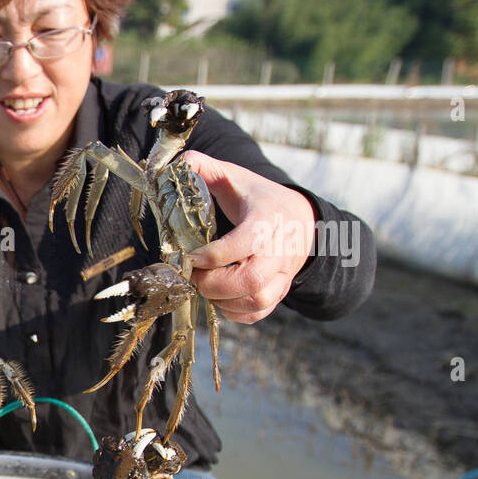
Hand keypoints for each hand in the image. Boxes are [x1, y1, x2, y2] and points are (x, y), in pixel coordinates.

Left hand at [181, 150, 315, 324]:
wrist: (301, 219)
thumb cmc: (258, 198)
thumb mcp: (234, 177)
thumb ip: (204, 168)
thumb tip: (176, 165)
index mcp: (267, 219)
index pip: (246, 243)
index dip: (213, 256)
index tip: (189, 257)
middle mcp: (281, 250)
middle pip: (252, 280)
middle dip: (214, 284)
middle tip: (194, 276)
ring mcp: (283, 274)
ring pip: (257, 301)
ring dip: (222, 301)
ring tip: (205, 286)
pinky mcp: (280, 292)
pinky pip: (258, 313)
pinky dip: (234, 313)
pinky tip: (220, 298)